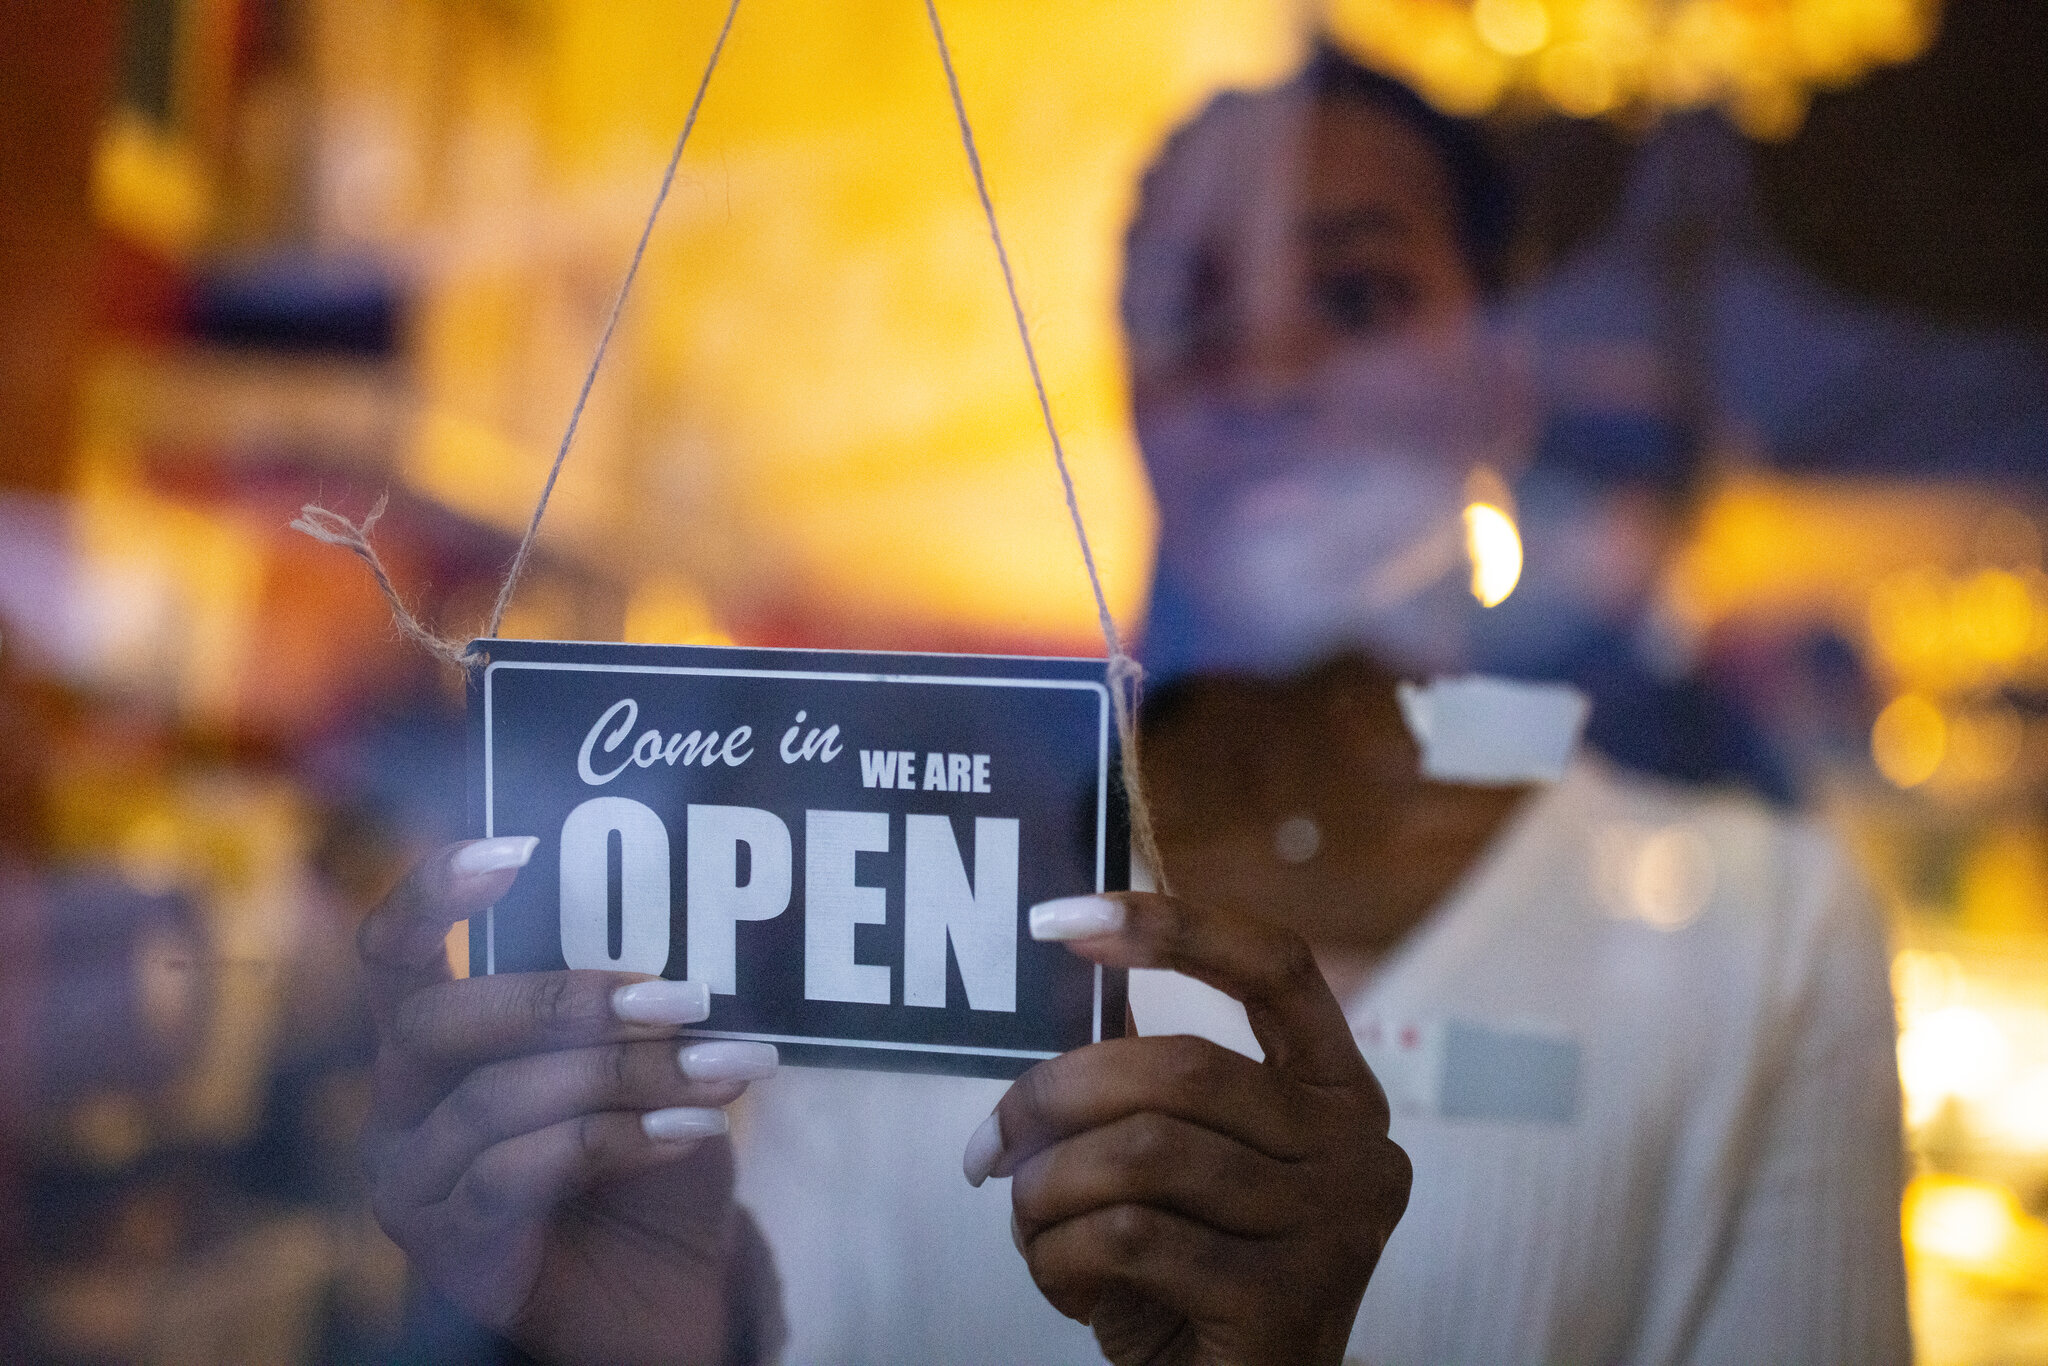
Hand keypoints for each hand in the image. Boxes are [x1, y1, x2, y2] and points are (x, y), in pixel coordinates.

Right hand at [358, 837, 782, 1363]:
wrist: (667, 1292)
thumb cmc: (652, 1156)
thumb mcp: (650, 1059)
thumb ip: (637, 998)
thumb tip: (697, 908)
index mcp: (433, 1037)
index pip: (391, 949)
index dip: (431, 892)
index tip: (516, 850)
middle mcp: (400, 1103)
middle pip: (435, 1019)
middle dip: (565, 999)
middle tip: (685, 998)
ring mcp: (410, 1181)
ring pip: (492, 1100)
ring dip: (624, 1076)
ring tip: (726, 1071)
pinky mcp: (444, 1250)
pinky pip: (513, 1175)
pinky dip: (616, 1142)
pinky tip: (695, 1132)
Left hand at [965, 892, 1408, 1365]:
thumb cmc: (1193, 1278)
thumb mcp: (1181, 1165)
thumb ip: (1152, 1079)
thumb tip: (1066, 969)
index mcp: (1339, 1089)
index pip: (1275, 965)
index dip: (1173, 924)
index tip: (1060, 917)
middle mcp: (1358, 1146)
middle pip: (1180, 1065)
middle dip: (1054, 1094)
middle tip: (989, 1144)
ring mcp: (1335, 1226)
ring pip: (1142, 1152)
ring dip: (1046, 1188)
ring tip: (1028, 1220)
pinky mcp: (1288, 1302)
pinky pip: (1131, 1237)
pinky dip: (1061, 1255)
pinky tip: (1063, 1280)